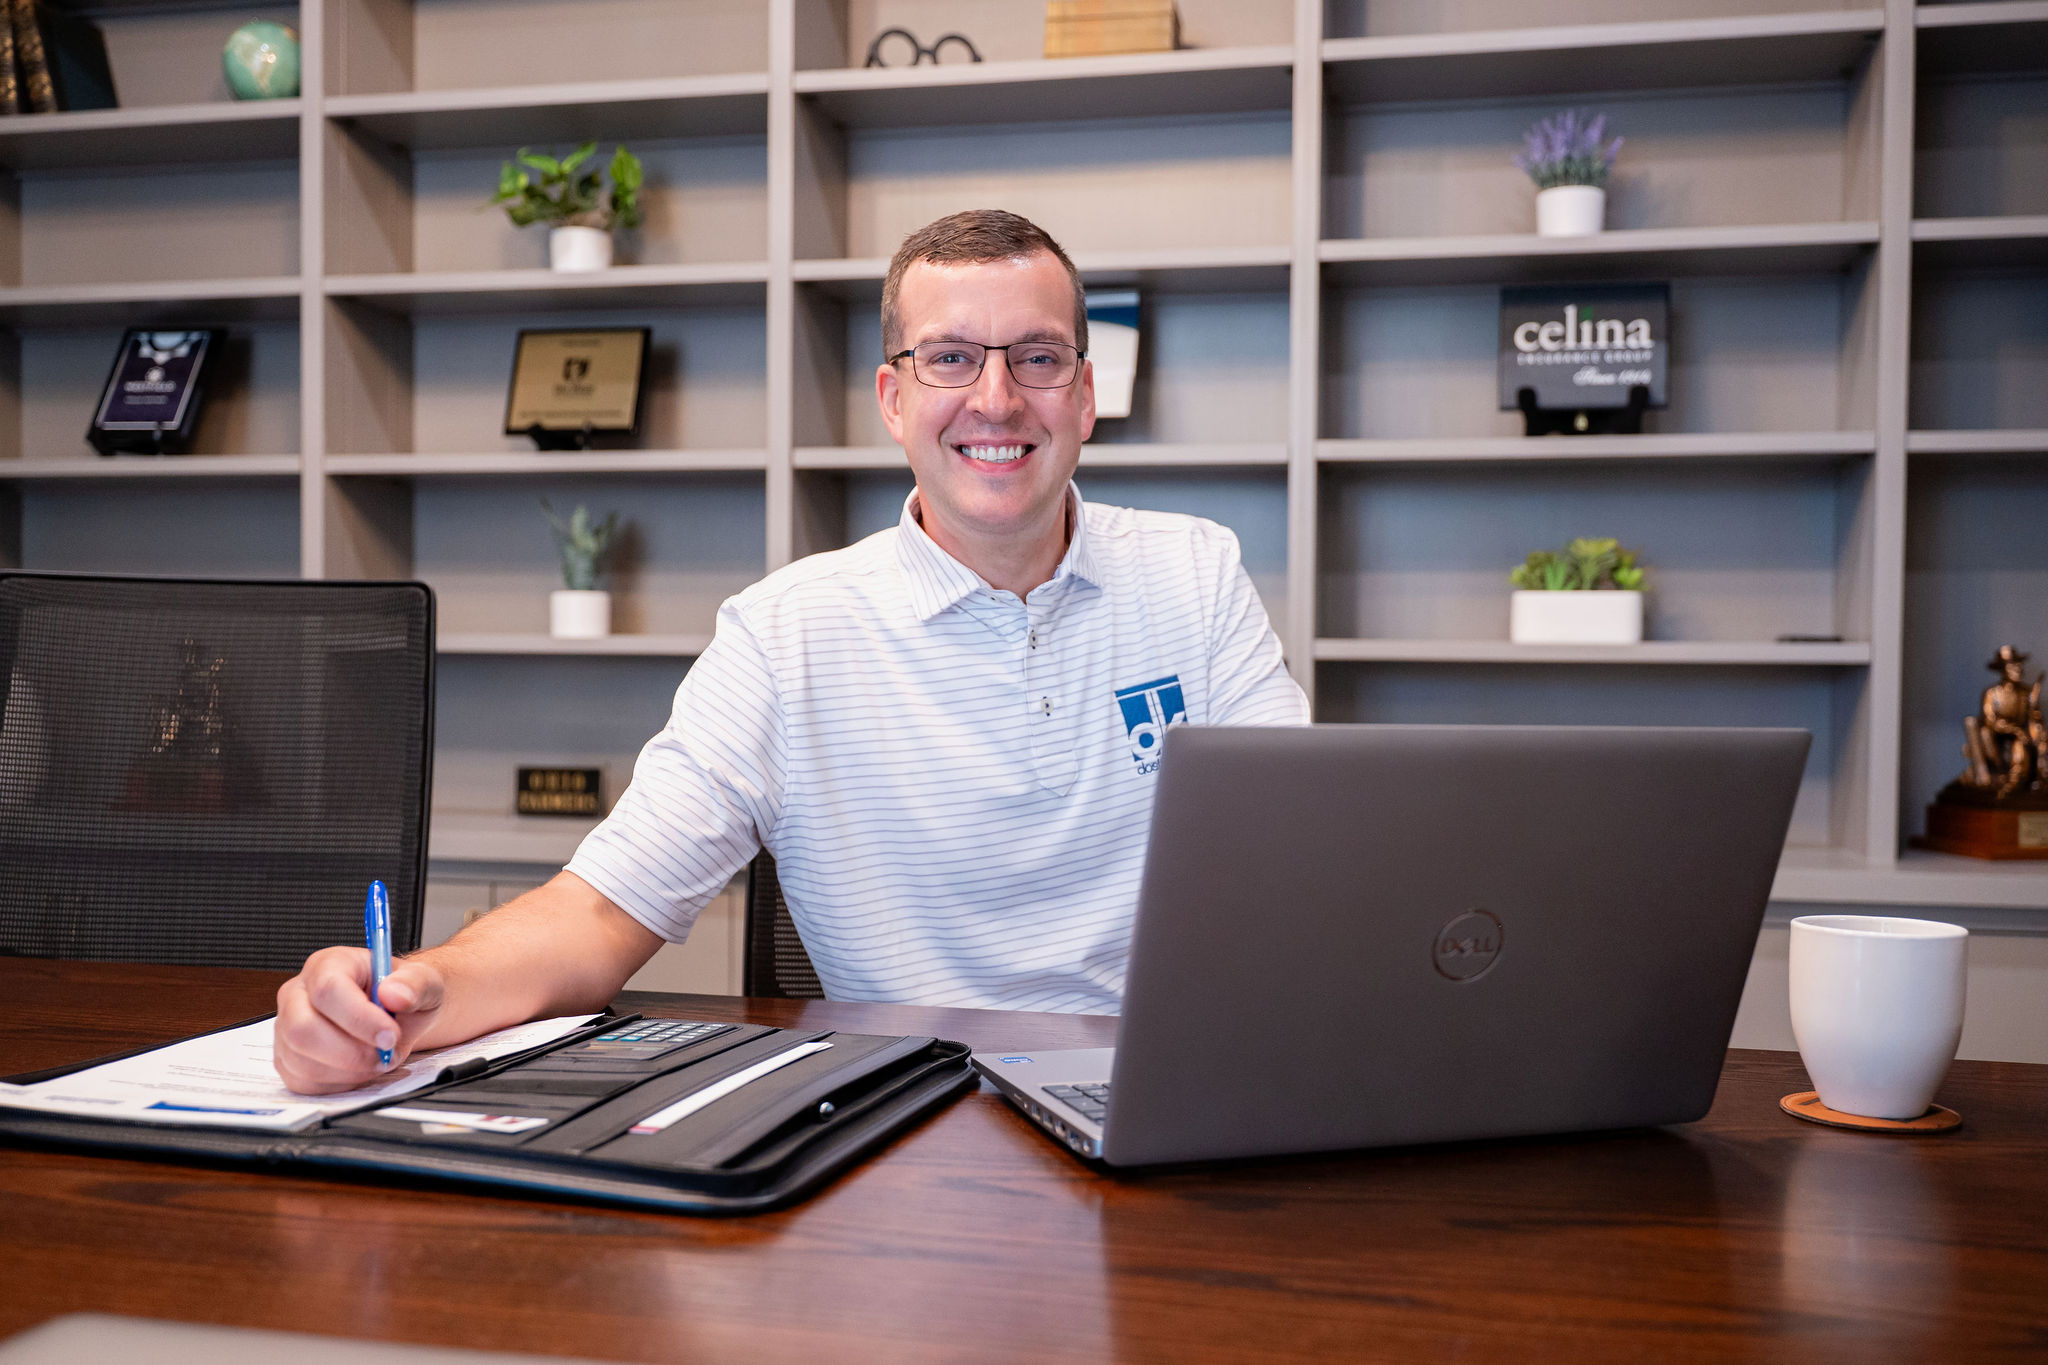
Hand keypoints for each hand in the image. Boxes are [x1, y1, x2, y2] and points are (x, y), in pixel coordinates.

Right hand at [274, 946, 445, 1094]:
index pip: (328, 990)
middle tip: (385, 1054)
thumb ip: (415, 984)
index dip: (359, 1018)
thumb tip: (395, 994)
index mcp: (328, 965)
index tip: (389, 1035)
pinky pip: (304, 1082)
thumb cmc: (402, 995)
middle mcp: (298, 994)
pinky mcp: (288, 1059)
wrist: (396, 1014)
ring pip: (302, 1061)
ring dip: (349, 1070)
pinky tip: (360, 1069)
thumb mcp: (424, 981)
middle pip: (302, 1029)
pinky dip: (339, 1083)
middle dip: (351, 1052)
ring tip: (378, 1059)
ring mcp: (287, 1028)